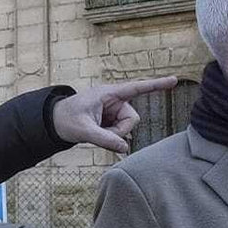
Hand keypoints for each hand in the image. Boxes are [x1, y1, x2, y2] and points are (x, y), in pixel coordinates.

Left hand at [50, 76, 181, 154]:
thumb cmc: (66, 119)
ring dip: (114, 134)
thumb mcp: (83, 130)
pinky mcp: (111, 120)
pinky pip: (120, 132)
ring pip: (127, 127)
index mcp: (108, 94)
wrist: (54, 122)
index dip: (156, 85)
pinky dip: (112, 137)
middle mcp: (114, 100)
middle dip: (120, 130)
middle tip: (100, 133)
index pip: (136, 88)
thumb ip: (104, 139)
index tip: (174, 80)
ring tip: (95, 132)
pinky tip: (98, 133)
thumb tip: (125, 148)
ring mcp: (113, 110)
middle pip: (132, 119)